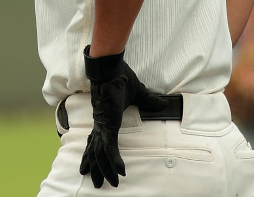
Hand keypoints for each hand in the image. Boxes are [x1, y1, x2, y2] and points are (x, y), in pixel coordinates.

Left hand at [79, 46, 164, 187]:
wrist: (111, 69)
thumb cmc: (121, 78)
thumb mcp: (138, 94)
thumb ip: (148, 102)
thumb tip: (160, 104)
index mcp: (105, 119)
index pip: (97, 141)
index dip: (96, 154)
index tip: (92, 165)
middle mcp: (101, 125)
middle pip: (95, 151)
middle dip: (95, 168)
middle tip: (96, 184)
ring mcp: (104, 126)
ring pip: (100, 154)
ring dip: (103, 170)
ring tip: (105, 184)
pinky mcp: (109, 126)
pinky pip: (110, 149)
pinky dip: (114, 162)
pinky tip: (119, 172)